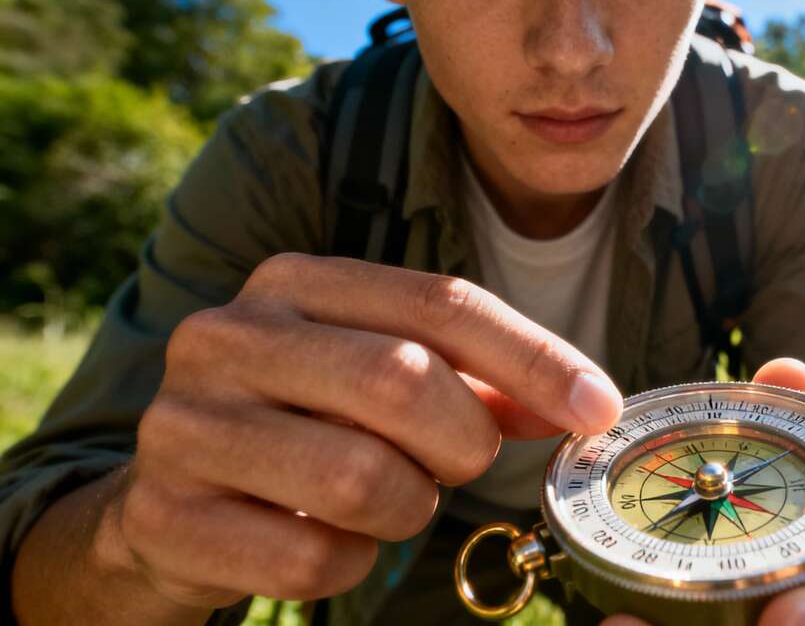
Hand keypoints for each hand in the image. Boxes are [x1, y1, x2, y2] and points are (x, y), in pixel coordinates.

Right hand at [111, 254, 621, 608]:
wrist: (170, 503)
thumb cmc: (306, 426)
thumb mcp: (382, 376)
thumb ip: (480, 379)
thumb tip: (587, 402)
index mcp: (293, 283)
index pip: (442, 302)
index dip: (534, 358)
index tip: (599, 411)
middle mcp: (228, 335)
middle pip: (405, 379)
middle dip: (464, 441)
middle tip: (460, 466)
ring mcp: (186, 424)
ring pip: (361, 478)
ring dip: (405, 507)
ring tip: (385, 499)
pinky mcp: (165, 515)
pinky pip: (311, 557)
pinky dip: (348, 562)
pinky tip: (327, 540)